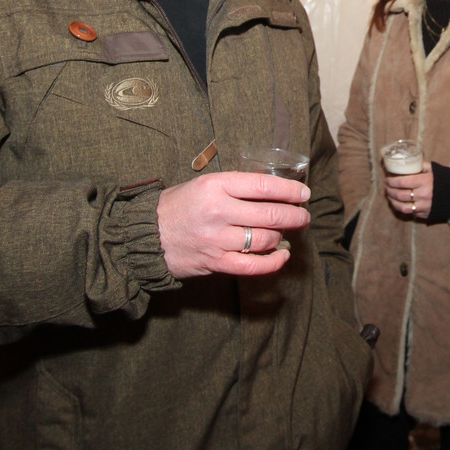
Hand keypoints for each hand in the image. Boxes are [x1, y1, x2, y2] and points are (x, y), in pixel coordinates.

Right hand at [157, 171, 310, 278]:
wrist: (146, 236)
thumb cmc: (178, 206)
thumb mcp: (203, 185)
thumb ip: (234, 187)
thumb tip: (272, 191)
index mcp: (215, 186)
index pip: (263, 186)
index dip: (289, 190)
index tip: (303, 194)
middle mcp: (218, 211)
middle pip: (270, 214)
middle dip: (295, 216)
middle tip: (304, 216)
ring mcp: (217, 239)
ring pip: (265, 239)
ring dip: (281, 237)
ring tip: (285, 233)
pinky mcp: (215, 262)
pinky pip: (253, 265)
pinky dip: (273, 262)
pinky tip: (281, 256)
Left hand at [384, 162, 432, 220]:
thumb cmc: (444, 179)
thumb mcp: (433, 169)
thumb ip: (420, 165)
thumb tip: (407, 162)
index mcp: (424, 181)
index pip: (401, 182)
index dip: (391, 182)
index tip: (387, 180)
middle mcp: (423, 195)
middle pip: (399, 195)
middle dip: (389, 191)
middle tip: (386, 188)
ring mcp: (424, 206)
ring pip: (402, 207)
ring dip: (393, 202)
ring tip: (389, 197)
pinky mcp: (426, 214)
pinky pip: (410, 213)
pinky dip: (402, 208)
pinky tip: (399, 204)